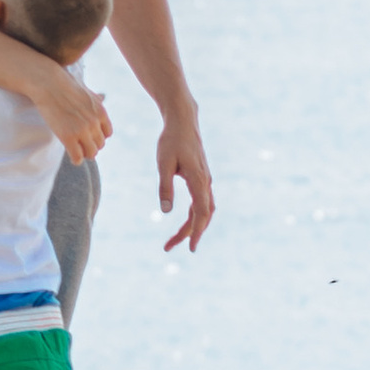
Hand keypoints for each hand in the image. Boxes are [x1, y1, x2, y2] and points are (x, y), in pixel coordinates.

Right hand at [18, 55, 110, 162]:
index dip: (98, 137)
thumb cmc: (64, 84)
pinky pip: (78, 157)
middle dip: (91, 146)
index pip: (107, 134)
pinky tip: (73, 158)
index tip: (89, 138)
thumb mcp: (87, 90)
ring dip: (85, 154)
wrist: (48, 83)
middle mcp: (94, 123)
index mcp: (101, 112)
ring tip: (78, 152)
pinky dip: (76, 160)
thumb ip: (96, 98)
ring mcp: (82, 131)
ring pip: (91, 153)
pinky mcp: (68, 137)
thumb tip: (102, 97)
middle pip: (100, 144)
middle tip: (81, 146)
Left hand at [157, 107, 215, 255]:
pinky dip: (195, 216)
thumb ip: (165, 187)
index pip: (201, 213)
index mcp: (199, 180)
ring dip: (192, 226)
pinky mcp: (201, 178)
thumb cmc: (171, 140)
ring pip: (203, 210)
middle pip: (203, 215)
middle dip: (189, 233)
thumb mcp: (163, 164)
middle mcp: (206, 182)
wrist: (183, 121)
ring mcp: (205, 180)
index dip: (196, 232)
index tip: (189, 248)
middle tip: (169, 247)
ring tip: (174, 240)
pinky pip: (201, 202)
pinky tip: (186, 223)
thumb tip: (166, 212)